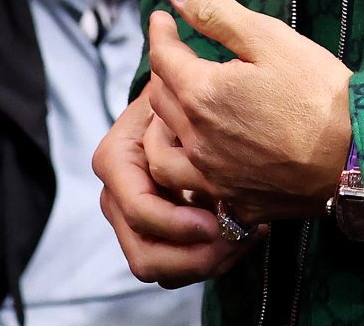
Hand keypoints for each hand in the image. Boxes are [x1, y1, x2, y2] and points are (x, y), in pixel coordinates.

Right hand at [93, 90, 256, 286]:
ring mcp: (131, 220)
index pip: (141, 211)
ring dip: (207, 262)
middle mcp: (116, 196)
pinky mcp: (153, 234)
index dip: (177, 224)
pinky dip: (210, 259)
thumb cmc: (182, 93)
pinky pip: (176, 267)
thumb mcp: (179, 97)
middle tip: (238, 238)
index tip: (216, 222)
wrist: (178, 100)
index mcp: (115, 160)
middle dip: (195, 258)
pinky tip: (244, 234)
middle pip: (145, 256)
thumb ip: (181, 116)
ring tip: (248, 235)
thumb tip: (201, 143)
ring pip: (161, 270)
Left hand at [147, 0, 351, 224]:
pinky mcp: (234, 203)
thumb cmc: (315, 90)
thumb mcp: (268, 38)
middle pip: (159, 101)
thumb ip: (216, 13)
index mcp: (202, 95)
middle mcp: (198, 141)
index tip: (162, 17)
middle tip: (174, 53)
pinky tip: (203, 153)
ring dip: (160, 126)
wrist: (354, 156)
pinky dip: (185, 165)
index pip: (163, 58)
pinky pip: (192, 186)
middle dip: (162, 70)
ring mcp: (214, 178)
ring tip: (176, 108)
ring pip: (162, 152)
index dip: (160, 32)